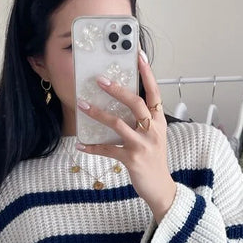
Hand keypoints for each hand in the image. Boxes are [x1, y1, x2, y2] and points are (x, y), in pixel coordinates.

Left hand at [76, 50, 176, 222]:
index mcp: (158, 121)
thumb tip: (121, 105)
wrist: (161, 188)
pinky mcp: (132, 159)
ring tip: (82, 105)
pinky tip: (80, 144)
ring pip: (118, 123)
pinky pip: (108, 149)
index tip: (138, 54)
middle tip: (99, 79)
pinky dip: (92, 147)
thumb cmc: (154, 160)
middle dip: (116, 90)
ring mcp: (142, 145)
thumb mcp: (154, 137)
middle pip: (135, 103)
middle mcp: (152, 130)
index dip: (146, 73)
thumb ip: (142, 121)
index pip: (154, 92)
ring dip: (98, 113)